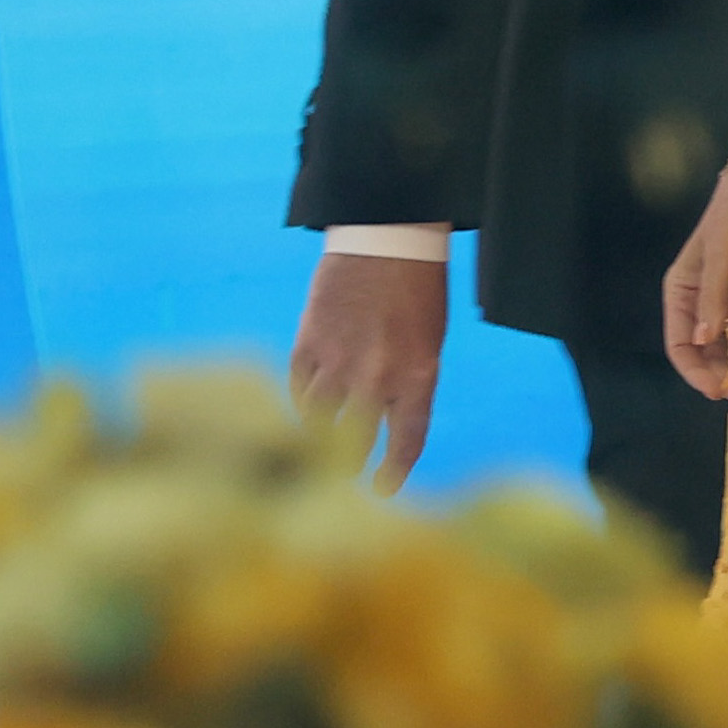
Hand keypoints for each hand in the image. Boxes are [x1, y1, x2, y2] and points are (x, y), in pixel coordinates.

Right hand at [290, 252, 447, 493]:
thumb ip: (409, 387)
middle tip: (342, 475)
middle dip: (347, 466)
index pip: (405, 443)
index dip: (393, 473)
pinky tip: (307, 408)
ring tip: (317, 446)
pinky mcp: (308, 343)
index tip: (382, 489)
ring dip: (317, 438)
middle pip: (353, 444)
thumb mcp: (429, 343)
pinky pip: (298, 390)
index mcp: (417, 377)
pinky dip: (302, 402)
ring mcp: (337, 361)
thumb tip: (384, 429)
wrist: (384, 237)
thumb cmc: (417, 290)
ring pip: (317, 422)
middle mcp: (376, 377)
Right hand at [664, 168, 727, 400]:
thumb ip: (714, 296)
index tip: (723, 391)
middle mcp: (699, 299)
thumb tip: (703, 341)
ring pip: (727, 343)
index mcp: (681, 290)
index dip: (697, 373)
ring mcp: (726, 297)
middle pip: (703, 351)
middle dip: (721, 373)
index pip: (679, 345)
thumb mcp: (723, 253)